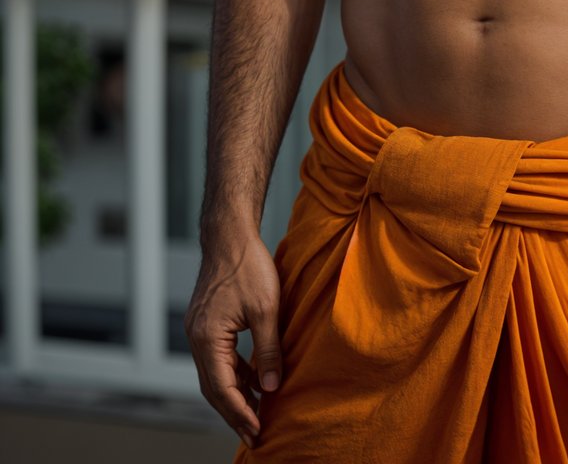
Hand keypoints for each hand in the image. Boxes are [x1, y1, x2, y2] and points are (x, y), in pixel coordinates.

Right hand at [185, 232, 282, 449]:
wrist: (230, 235)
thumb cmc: (249, 266)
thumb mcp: (267, 309)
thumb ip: (269, 351)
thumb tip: (271, 388)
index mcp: (207, 338)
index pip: (222, 389)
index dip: (241, 413)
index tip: (258, 431)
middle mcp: (195, 338)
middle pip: (213, 388)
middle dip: (234, 412)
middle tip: (255, 434)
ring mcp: (197, 330)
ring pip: (213, 374)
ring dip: (234, 395)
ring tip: (257, 412)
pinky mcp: (204, 323)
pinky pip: (216, 357)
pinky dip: (233, 373)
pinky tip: (252, 380)